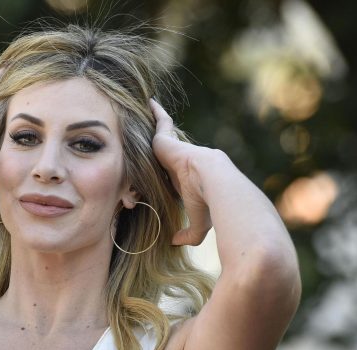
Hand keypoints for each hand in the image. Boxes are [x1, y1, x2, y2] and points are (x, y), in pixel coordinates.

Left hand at [149, 98, 213, 245]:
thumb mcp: (199, 223)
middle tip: (147, 140)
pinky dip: (155, 111)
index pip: (173, 173)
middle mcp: (180, 160)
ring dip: (155, 125)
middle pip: (164, 152)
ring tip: (143, 117)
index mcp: (186, 179)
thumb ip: (189, 234)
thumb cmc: (208, 203)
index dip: (165, 172)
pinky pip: (159, 121)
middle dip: (159, 145)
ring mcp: (174, 148)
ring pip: (160, 136)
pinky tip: (148, 101)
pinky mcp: (167, 137)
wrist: (212, 181)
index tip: (156, 173)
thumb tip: (174, 241)